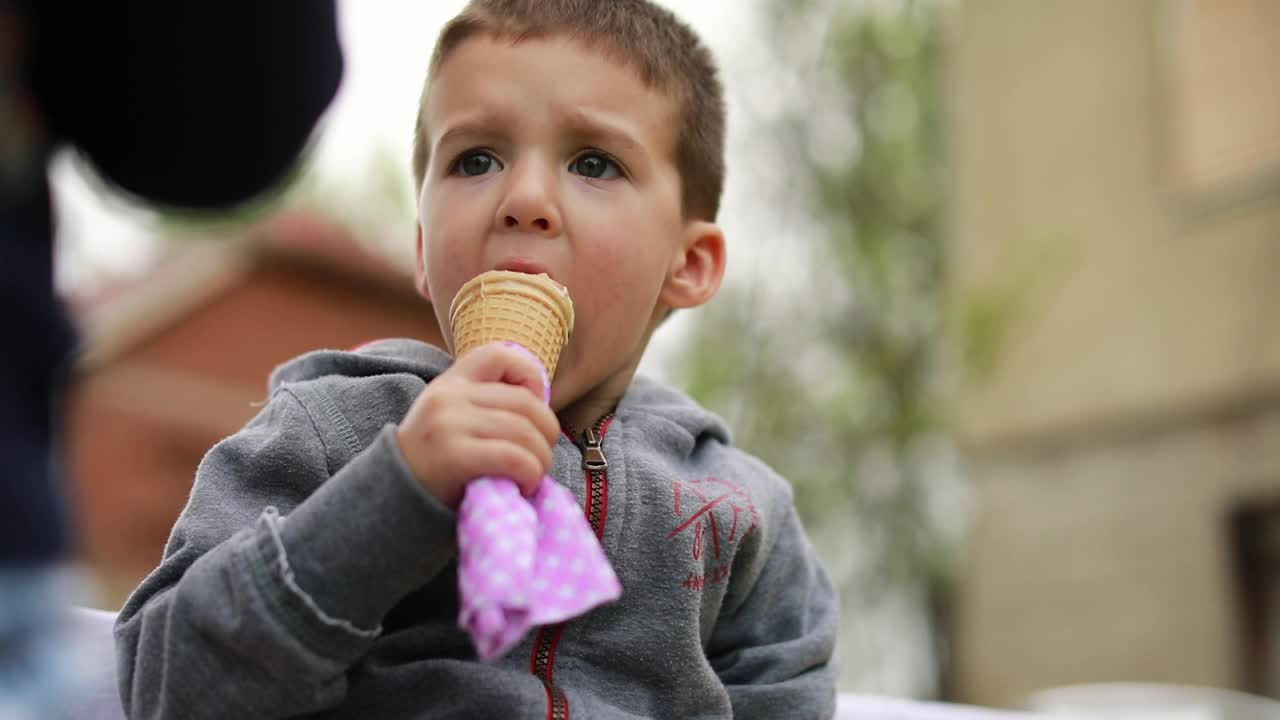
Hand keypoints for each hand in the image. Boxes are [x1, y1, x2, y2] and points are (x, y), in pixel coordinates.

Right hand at [396, 343, 560, 507]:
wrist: (391, 499)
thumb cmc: (435, 464)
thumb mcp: (451, 419)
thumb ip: (485, 405)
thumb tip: (542, 406)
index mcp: (450, 382)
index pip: (500, 355)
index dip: (530, 378)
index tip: (532, 413)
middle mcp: (448, 396)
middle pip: (525, 403)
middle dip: (546, 433)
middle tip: (540, 457)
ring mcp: (449, 424)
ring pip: (525, 432)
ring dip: (541, 460)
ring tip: (532, 477)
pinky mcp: (454, 456)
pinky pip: (514, 457)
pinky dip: (531, 474)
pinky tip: (524, 486)